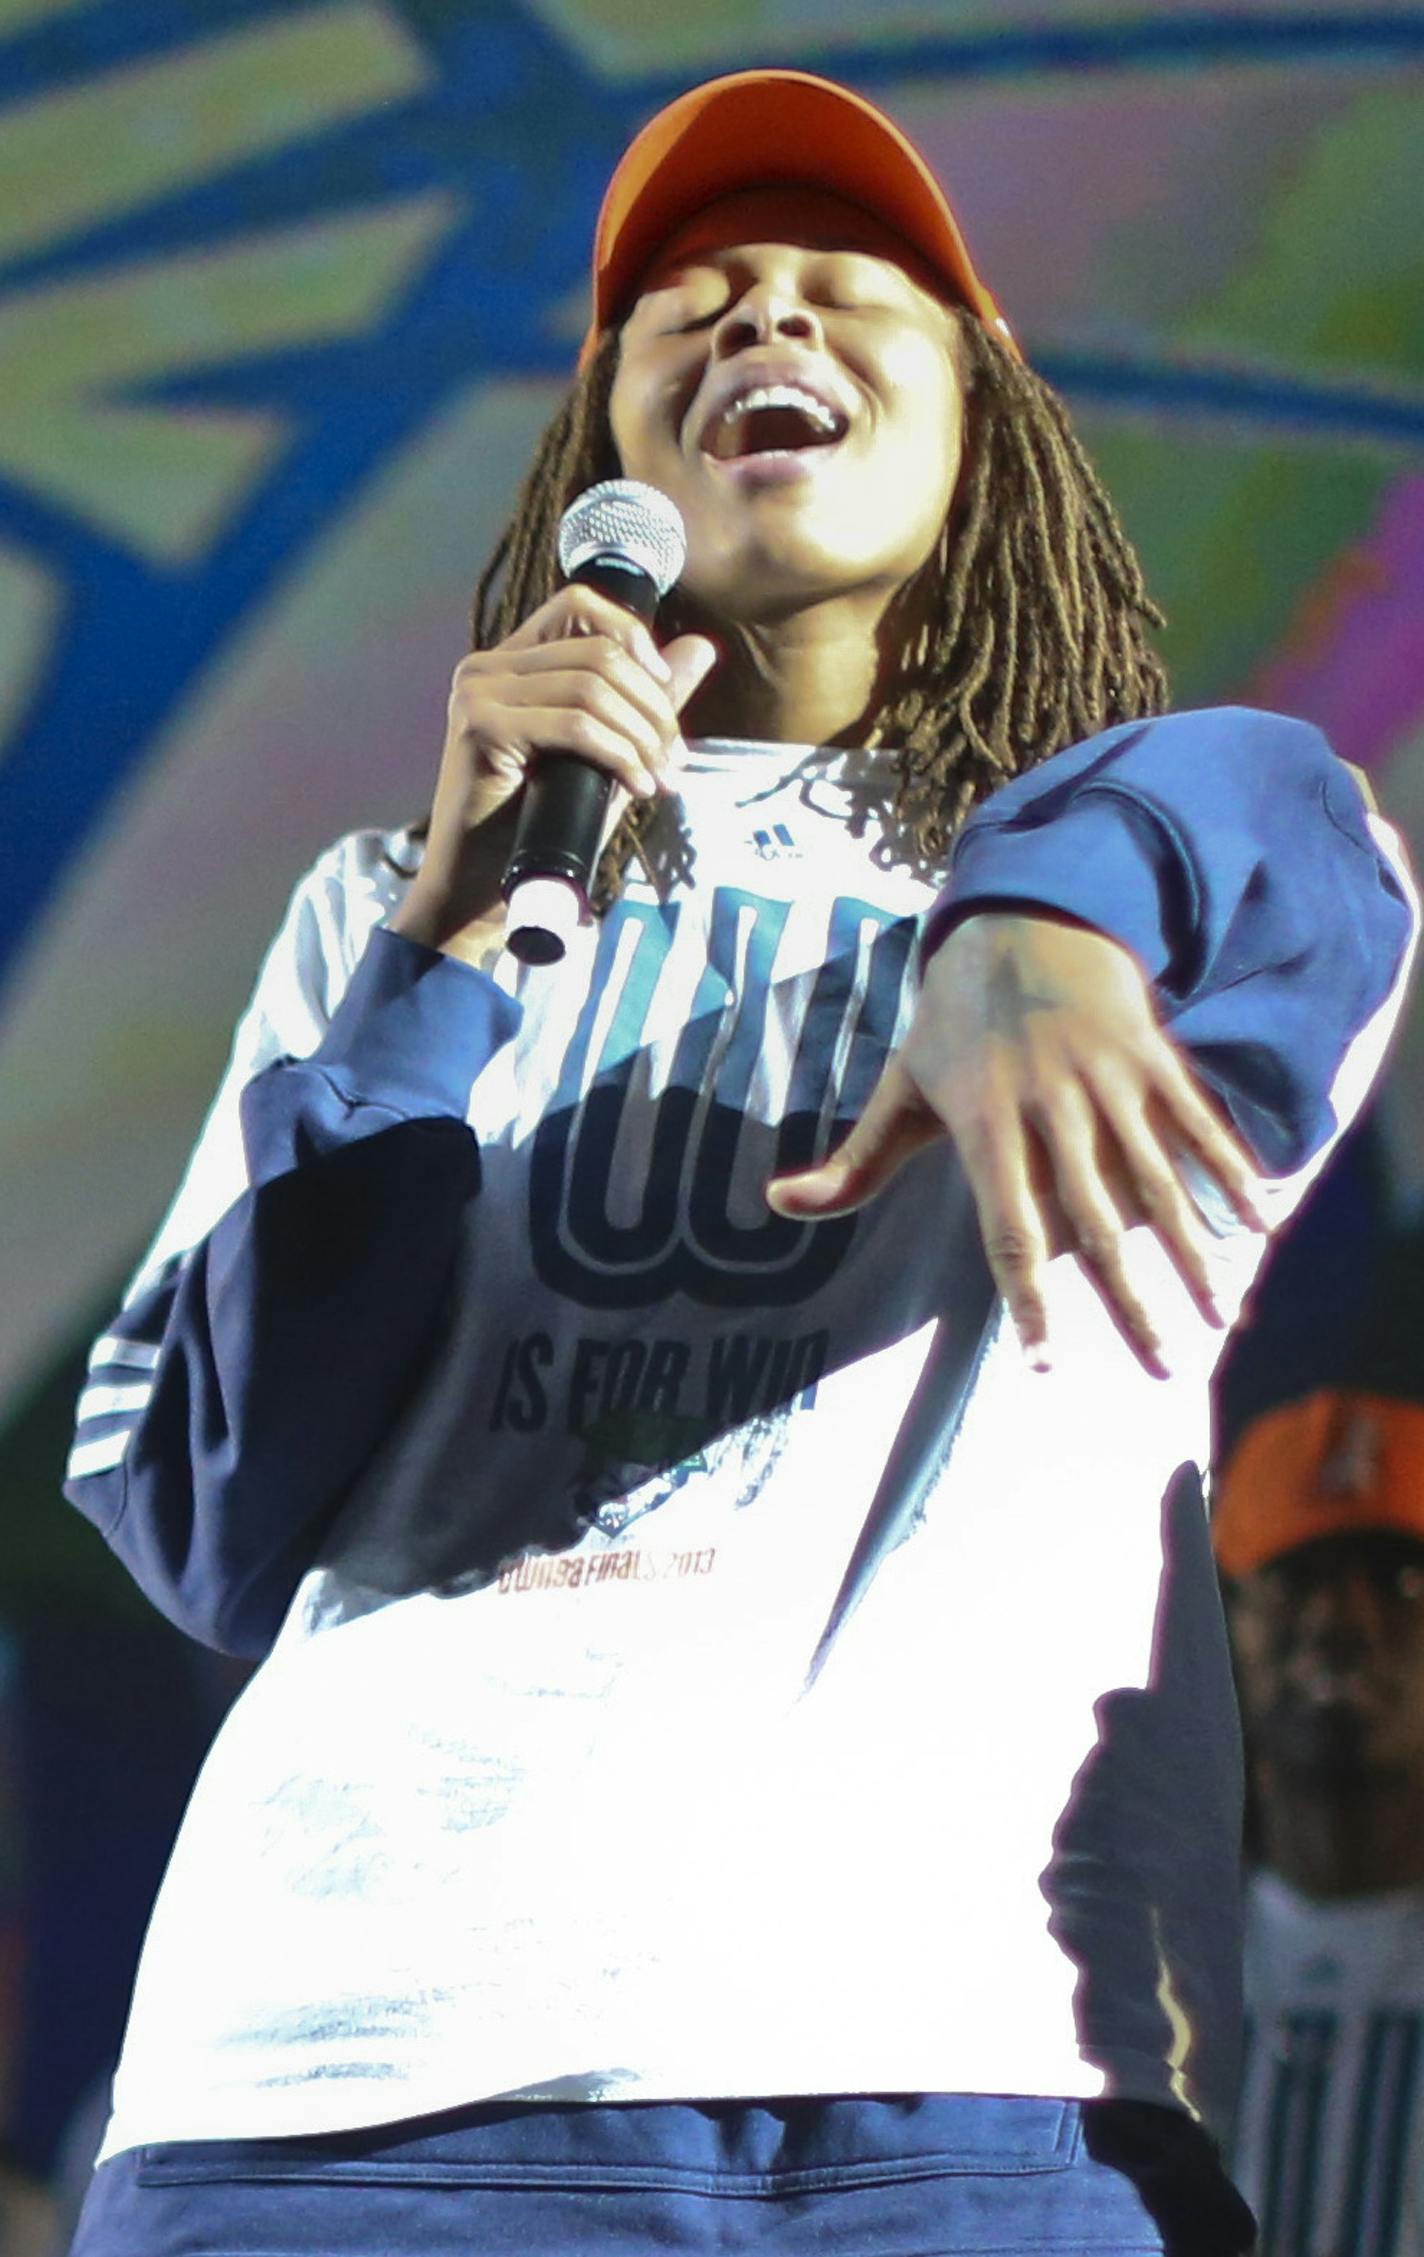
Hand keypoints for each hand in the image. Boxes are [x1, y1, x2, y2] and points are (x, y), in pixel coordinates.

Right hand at [391, 584, 716, 960]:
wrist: (479, 891)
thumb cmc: (539, 829)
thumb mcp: (604, 756)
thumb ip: (644, 701)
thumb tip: (700, 647)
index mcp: (510, 664)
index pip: (580, 607)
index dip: (634, 638)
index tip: (666, 695)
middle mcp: (486, 668)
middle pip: (598, 652)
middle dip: (653, 708)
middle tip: (674, 761)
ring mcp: (478, 694)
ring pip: (592, 687)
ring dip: (642, 737)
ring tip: (660, 779)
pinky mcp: (481, 728)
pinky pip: (575, 725)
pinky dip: (619, 756)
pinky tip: (637, 788)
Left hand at [766, 911, 1268, 1376]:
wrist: (1022, 914)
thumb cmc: (954, 1018)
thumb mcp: (903, 1084)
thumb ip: (853, 1159)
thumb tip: (778, 1205)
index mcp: (986, 1122)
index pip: (1008, 1229)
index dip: (1026, 1298)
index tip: (1042, 1361)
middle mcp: (1051, 1107)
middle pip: (1096, 1222)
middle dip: (1130, 1300)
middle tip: (1160, 1368)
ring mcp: (1109, 1081)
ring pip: (1158, 1180)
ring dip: (1194, 1252)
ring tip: (1222, 1316)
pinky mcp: (1153, 1057)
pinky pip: (1198, 1124)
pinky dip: (1233, 1172)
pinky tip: (1262, 1224)